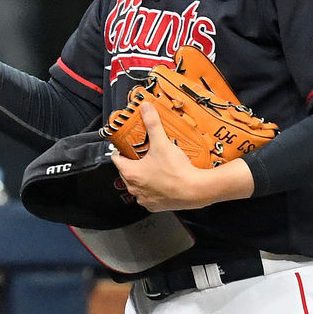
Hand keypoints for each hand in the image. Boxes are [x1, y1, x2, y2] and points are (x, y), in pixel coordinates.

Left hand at [111, 103, 253, 211]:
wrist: (196, 191)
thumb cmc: (176, 171)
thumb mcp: (162, 143)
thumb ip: (152, 123)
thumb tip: (146, 108)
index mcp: (130, 173)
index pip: (116, 159)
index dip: (121, 150)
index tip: (127, 145)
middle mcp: (134, 188)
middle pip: (126, 172)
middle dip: (133, 162)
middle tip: (142, 153)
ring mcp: (145, 199)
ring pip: (138, 184)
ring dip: (143, 176)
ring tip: (154, 165)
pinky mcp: (156, 206)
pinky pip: (149, 195)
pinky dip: (153, 188)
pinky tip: (163, 180)